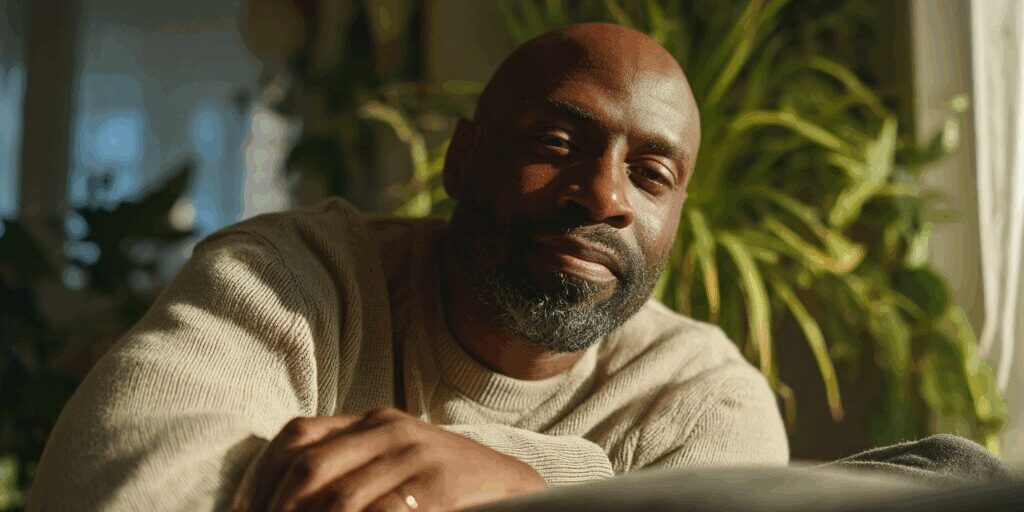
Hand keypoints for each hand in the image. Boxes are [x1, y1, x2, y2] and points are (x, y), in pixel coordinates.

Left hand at [232, 407, 547, 511]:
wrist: (512, 486)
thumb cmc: (444, 485)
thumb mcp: (393, 463)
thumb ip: (349, 467)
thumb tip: (284, 499)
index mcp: (373, 420)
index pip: (297, 436)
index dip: (259, 477)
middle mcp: (390, 429)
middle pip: (309, 465)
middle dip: (276, 508)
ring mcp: (417, 454)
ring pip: (340, 498)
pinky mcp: (439, 484)